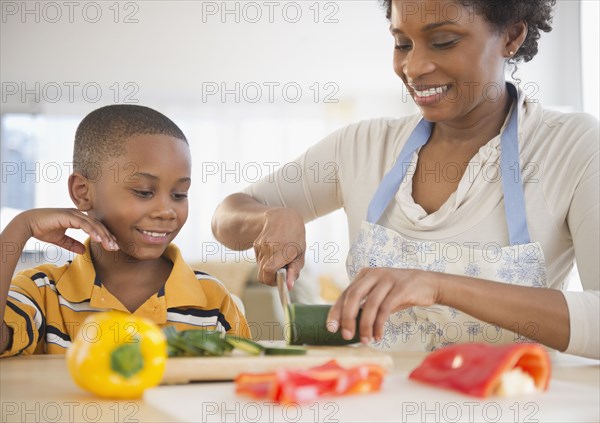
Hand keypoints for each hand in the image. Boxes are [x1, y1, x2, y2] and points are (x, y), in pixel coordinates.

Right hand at [17, 208, 117, 253]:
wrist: (27, 224)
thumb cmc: (42, 229)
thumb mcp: (60, 239)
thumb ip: (72, 244)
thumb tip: (83, 251)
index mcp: (77, 218)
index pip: (95, 227)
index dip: (104, 236)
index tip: (112, 246)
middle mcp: (77, 214)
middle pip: (97, 225)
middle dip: (107, 237)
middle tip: (116, 247)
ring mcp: (73, 214)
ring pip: (93, 224)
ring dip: (103, 235)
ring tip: (110, 245)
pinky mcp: (68, 216)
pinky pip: (84, 224)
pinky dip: (92, 231)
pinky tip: (98, 239)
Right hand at [253, 207, 305, 286]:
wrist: (282, 217)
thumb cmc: (295, 236)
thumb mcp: (301, 254)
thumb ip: (294, 271)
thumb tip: (289, 287)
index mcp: (282, 249)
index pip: (269, 271)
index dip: (273, 281)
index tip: (281, 280)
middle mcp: (268, 248)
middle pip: (262, 275)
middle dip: (272, 278)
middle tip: (283, 272)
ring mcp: (260, 247)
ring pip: (260, 269)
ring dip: (270, 269)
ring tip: (280, 259)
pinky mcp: (256, 246)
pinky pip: (259, 262)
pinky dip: (266, 262)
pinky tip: (274, 252)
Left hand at [327, 268, 441, 343]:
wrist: (428, 284)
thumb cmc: (400, 292)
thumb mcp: (380, 294)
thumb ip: (365, 304)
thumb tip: (347, 324)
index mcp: (365, 275)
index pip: (345, 293)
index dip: (336, 311)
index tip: (331, 328)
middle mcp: (374, 274)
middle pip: (354, 296)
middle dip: (347, 318)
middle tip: (346, 335)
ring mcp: (388, 279)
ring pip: (370, 304)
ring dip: (365, 325)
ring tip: (365, 340)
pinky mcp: (401, 288)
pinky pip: (385, 309)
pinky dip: (379, 325)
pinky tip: (378, 335)